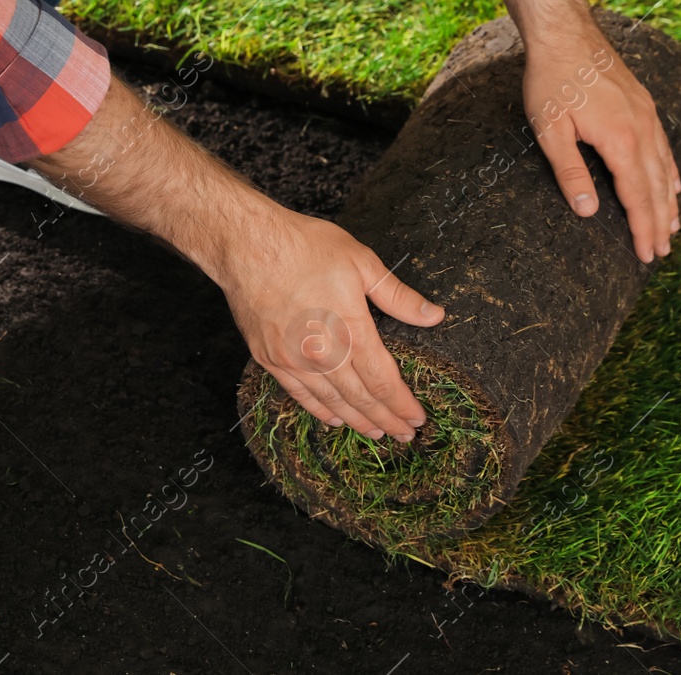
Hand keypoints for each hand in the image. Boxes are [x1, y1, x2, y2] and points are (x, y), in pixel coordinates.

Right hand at [223, 208, 445, 441]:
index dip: (402, 404)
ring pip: (332, 403)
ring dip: (358, 422)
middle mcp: (322, 353)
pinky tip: (334, 418)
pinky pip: (300, 395)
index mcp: (350, 330)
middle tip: (405, 436)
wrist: (247, 246)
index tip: (417, 418)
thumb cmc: (303, 247)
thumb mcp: (361, 262)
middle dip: (387, 420)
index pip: (383, 381)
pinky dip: (320, 411)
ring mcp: (293, 360)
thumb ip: (397, 295)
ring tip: (377, 433)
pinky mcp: (270, 359)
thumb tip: (433, 315)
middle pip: (361, 399)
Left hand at [524, 24, 680, 262]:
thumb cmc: (551, 80)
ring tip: (672, 227)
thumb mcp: (550, 129)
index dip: (642, 228)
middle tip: (662, 253)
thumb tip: (587, 212)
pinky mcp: (643, 104)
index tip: (647, 255)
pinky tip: (673, 182)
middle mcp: (642, 129)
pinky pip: (663, 146)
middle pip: (656, 187)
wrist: (565, 32)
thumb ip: (569, 171)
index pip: (636, 196)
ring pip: (665, 166)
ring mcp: (646, 115)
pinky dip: (670, 170)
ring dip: (669, 200)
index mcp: (621, 140)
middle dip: (660, 222)